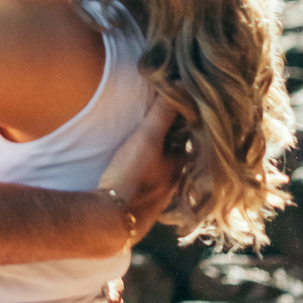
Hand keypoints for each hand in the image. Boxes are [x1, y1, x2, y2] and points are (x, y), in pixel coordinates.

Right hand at [98, 95, 185, 244]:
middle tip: (165, 117)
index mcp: (181, 164)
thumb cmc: (132, 175)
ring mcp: (160, 196)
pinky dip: (149, 171)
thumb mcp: (147, 138)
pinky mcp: (143, 206)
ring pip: (164, 169)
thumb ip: (163, 112)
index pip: (189, 136)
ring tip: (150, 140)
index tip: (179, 101)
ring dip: (160, 156)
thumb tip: (185, 83)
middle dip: (173, 137)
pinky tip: (138, 169)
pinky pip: (151, 182)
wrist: (112, 219)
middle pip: (177, 153)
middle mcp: (175, 181)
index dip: (184, 119)